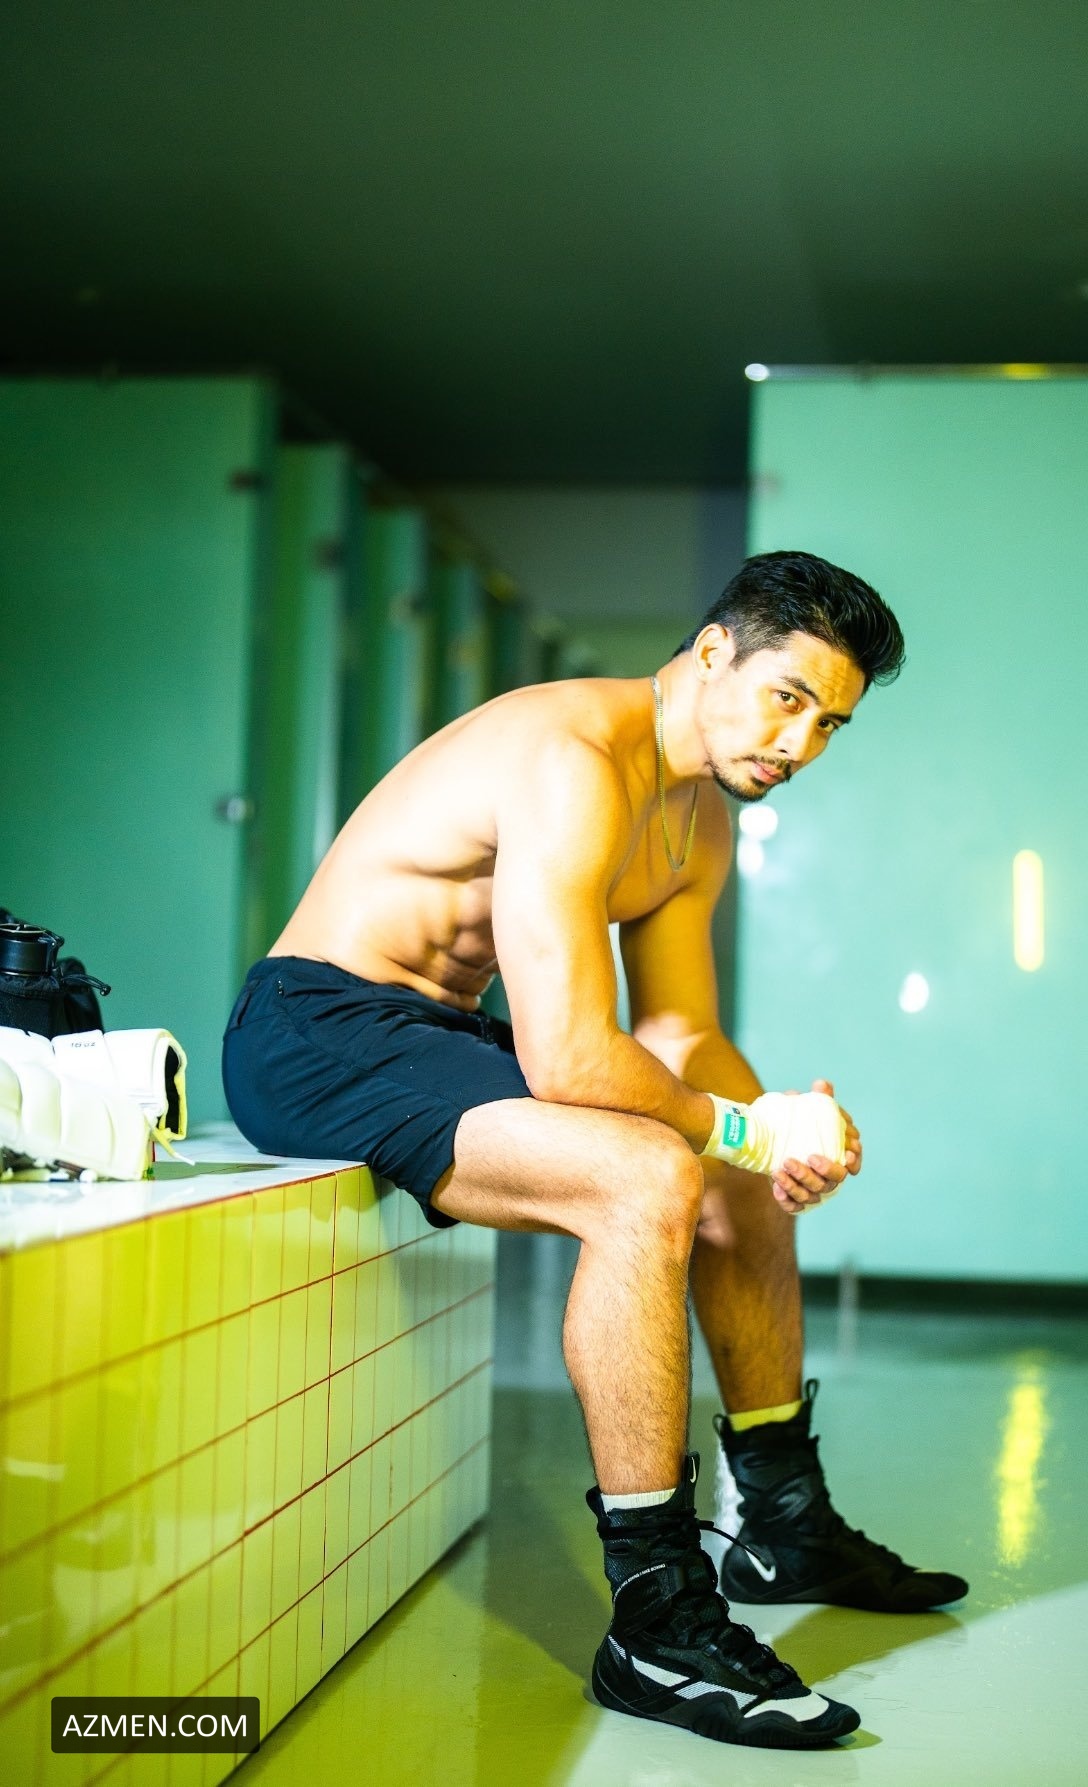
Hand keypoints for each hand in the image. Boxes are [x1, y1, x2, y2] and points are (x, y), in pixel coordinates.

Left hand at [770, 1078, 861, 1215]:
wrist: (770, 1144)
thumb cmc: (798, 1127)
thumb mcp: (808, 1111)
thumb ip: (818, 1099)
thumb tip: (821, 1084)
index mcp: (836, 1158)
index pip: (852, 1163)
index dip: (854, 1162)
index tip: (848, 1154)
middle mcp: (826, 1178)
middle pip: (833, 1181)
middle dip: (824, 1170)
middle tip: (809, 1157)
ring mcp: (811, 1191)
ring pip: (810, 1194)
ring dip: (797, 1182)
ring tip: (780, 1168)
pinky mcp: (793, 1200)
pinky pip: (793, 1206)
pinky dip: (786, 1199)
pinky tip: (776, 1188)